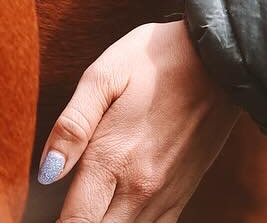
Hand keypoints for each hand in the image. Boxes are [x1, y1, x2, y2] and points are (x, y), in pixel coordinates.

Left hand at [37, 19, 240, 221]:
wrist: (220, 60)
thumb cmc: (156, 59)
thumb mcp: (106, 73)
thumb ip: (73, 124)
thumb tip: (47, 172)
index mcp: (113, 158)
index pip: (74, 222)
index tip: (47, 216)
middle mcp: (139, 188)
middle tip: (69, 207)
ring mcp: (163, 196)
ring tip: (90, 206)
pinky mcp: (181, 196)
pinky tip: (118, 213)